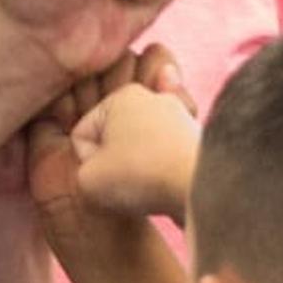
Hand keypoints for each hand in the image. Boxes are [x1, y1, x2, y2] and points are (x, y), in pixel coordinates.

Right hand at [68, 74, 202, 223]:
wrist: (201, 187)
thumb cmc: (140, 177)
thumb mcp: (87, 178)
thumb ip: (81, 169)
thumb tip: (102, 171)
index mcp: (121, 95)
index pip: (82, 133)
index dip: (86, 161)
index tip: (103, 173)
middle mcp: (153, 98)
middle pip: (113, 137)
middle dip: (112, 162)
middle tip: (124, 182)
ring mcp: (179, 116)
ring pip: (139, 148)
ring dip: (137, 168)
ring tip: (148, 185)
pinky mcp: (197, 139)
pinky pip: (164, 158)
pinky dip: (161, 171)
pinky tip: (166, 183)